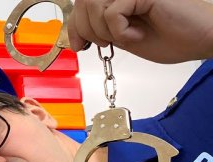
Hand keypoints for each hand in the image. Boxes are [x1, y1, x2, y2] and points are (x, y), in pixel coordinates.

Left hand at [67, 0, 212, 62]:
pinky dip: (120, 32)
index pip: (83, 5)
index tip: (78, 44)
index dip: (74, 25)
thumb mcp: (126, 38)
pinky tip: (139, 34)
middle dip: (86, 30)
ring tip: (125, 37)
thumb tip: (77, 35)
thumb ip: (103, 31)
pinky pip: (112, 13)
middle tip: (106, 43)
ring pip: (93, 6)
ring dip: (103, 31)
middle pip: (84, 3)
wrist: (204, 39)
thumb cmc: (175, 38)